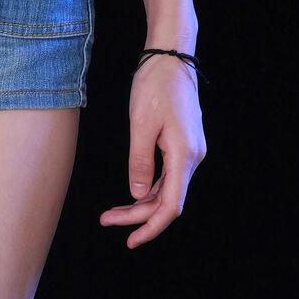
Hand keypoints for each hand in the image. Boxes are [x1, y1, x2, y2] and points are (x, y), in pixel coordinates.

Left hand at [99, 58, 204, 248]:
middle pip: (168, 201)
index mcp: (184, 155)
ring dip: (141, 204)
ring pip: (167, 190)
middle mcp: (192, 157)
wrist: (171, 57)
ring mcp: (190, 151)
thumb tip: (138, 195)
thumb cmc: (155, 85)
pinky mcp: (183, 145)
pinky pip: (168, 176)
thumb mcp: (140, 124)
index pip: (171, 205)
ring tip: (112, 213)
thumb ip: (139, 162)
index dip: (151, 227)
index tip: (131, 240)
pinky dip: (149, 189)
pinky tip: (131, 194)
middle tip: (106, 219)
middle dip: (138, 216)